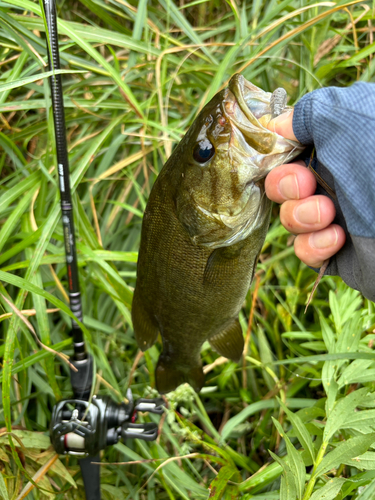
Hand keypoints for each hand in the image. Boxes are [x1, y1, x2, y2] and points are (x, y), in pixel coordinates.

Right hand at [266, 111, 345, 267]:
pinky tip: (337, 238)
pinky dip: (313, 244)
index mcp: (342, 144)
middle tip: (304, 186)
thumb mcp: (351, 119)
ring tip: (329, 214)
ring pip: (289, 216)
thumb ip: (310, 112)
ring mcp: (337, 216)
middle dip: (286, 184)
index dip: (278, 151)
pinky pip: (304, 248)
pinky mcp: (337, 251)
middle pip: (282, 181)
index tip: (278, 153)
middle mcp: (338, 178)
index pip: (292, 145)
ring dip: (300, 215)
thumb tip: (279, 124)